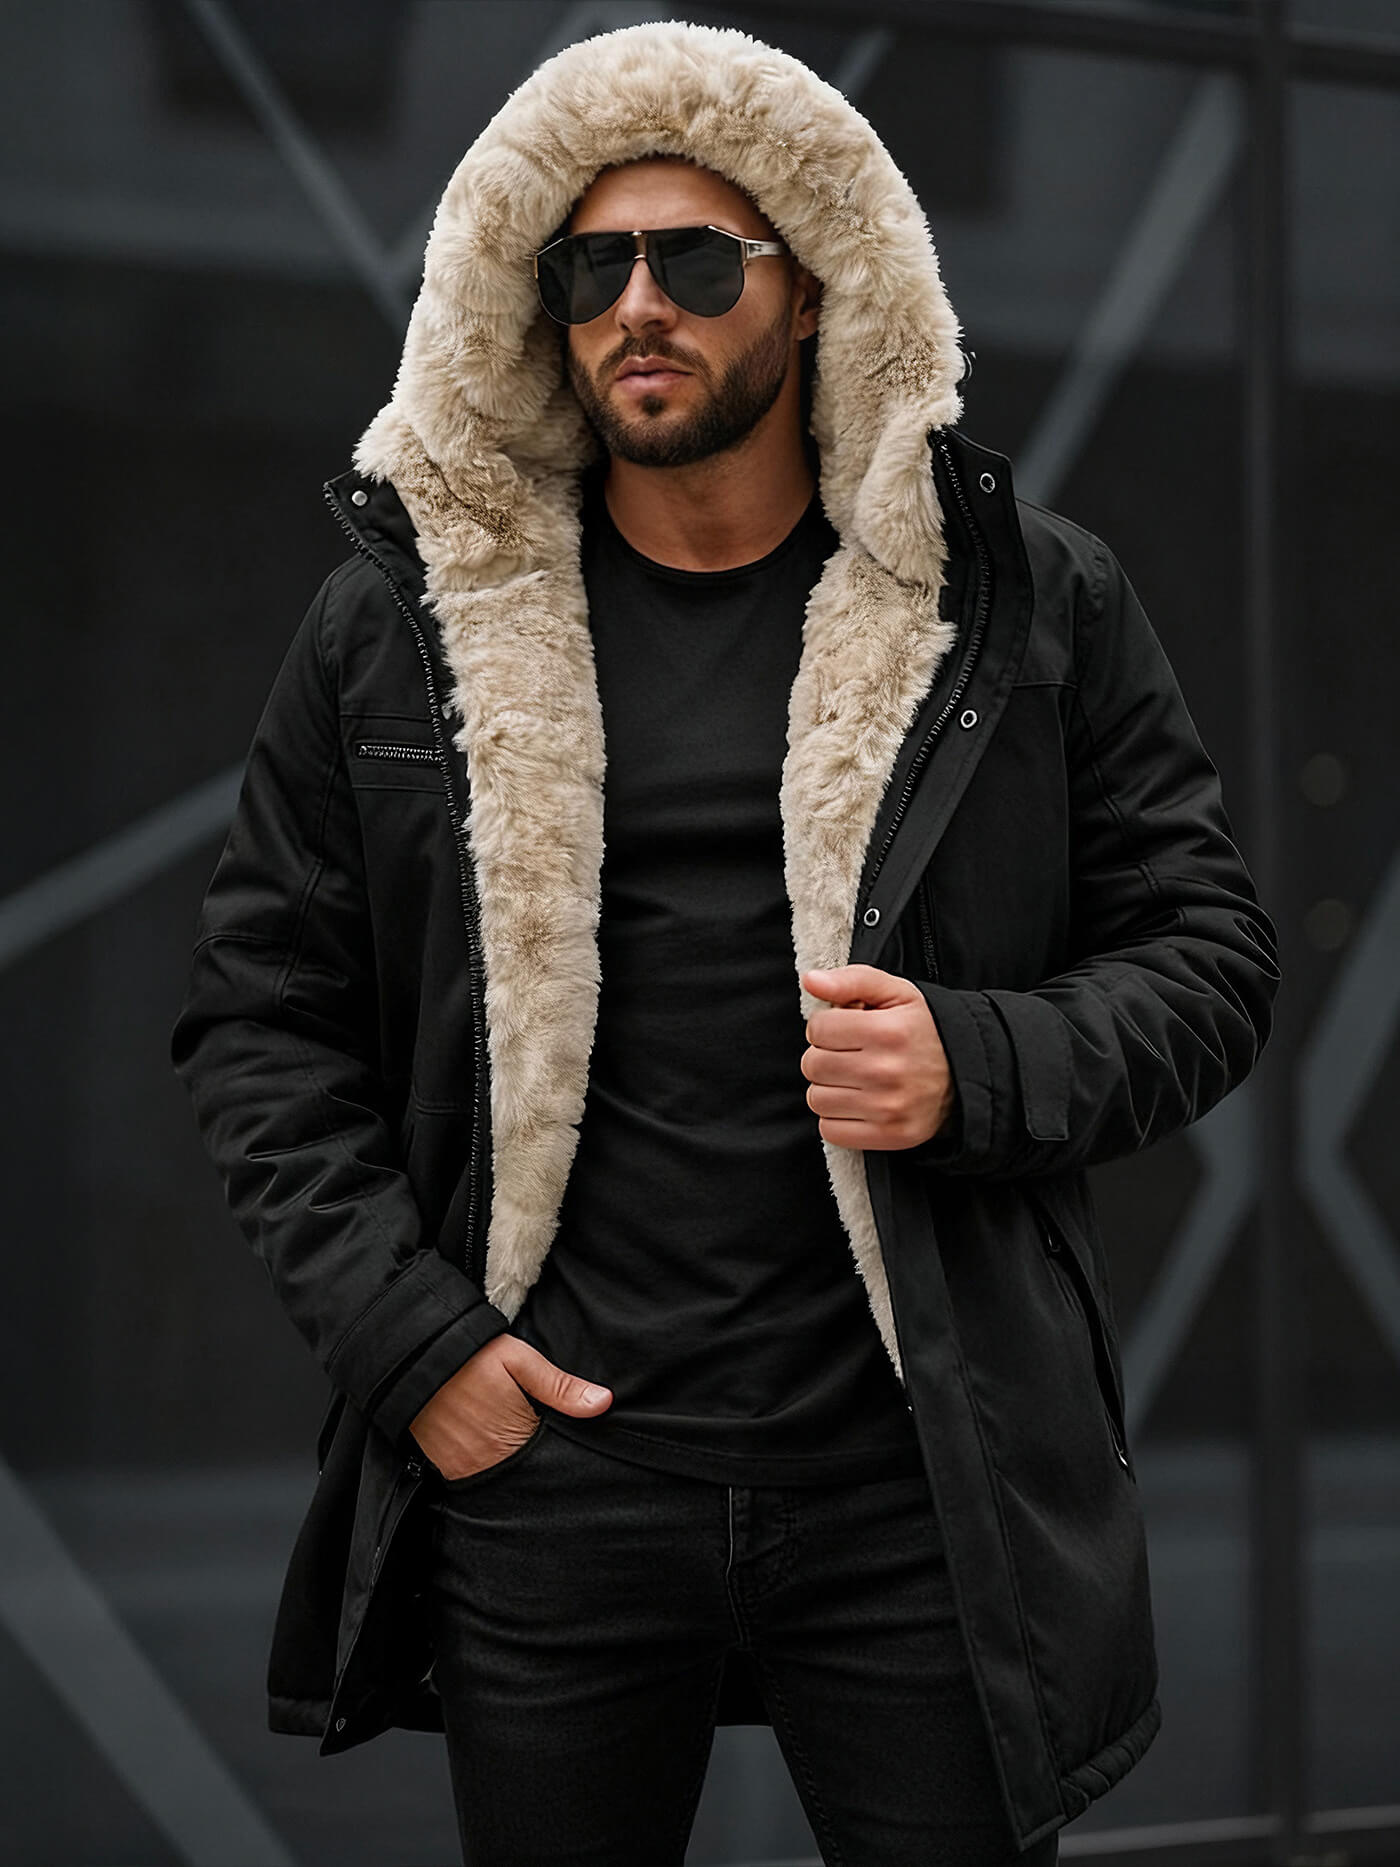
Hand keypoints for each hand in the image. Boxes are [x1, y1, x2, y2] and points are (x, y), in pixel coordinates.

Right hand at [408, 1334, 611, 1480]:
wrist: (411, 1359)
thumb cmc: (470, 1356)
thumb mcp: (520, 1361)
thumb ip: (561, 1387)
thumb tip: (605, 1403)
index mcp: (513, 1438)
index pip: (549, 1458)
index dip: (556, 1447)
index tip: (558, 1434)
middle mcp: (487, 1462)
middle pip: (525, 1470)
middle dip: (534, 1456)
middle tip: (531, 1430)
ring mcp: (462, 1468)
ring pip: (500, 1475)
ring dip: (509, 1460)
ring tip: (509, 1433)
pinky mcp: (443, 1466)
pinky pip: (474, 1474)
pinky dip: (484, 1461)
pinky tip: (487, 1439)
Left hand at [800, 964, 954, 1151]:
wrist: (966, 1074)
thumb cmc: (923, 1029)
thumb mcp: (895, 993)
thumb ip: (851, 980)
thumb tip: (811, 981)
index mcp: (887, 1031)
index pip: (817, 1029)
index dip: (827, 1026)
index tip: (846, 1030)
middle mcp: (886, 1071)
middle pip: (813, 1066)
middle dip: (825, 1056)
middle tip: (850, 1055)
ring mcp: (888, 1108)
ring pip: (817, 1100)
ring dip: (829, 1089)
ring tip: (855, 1079)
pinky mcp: (889, 1136)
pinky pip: (830, 1131)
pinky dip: (838, 1119)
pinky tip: (859, 1103)